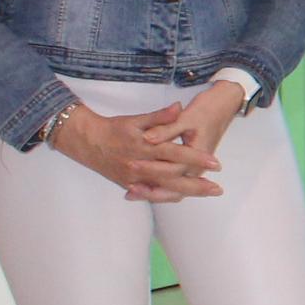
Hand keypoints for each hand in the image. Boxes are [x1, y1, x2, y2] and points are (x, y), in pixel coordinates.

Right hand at [55, 94, 225, 201]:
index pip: (176, 154)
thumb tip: (178, 107)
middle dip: (196, 184)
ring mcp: (134, 178)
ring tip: (206, 193)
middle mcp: (141, 165)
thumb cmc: (114, 128)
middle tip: (217, 188)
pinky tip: (182, 197)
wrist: (86, 140)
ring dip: (186, 192)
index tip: (216, 163)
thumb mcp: (135, 119)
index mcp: (145, 146)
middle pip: (173, 178)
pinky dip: (166, 196)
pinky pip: (151, 194)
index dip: (196, 159)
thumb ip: (159, 116)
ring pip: (164, 189)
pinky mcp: (129, 185)